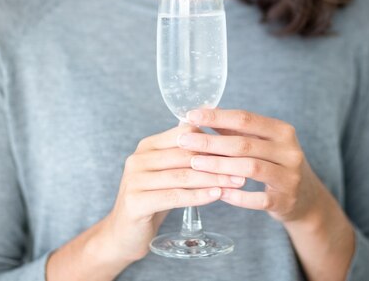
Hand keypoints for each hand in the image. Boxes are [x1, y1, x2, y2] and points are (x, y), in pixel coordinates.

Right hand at [100, 123, 246, 262]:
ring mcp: (134, 179)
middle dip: (217, 160)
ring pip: (182, 175)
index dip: (212, 139)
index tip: (238, 146)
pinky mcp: (135, 201)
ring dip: (212, 178)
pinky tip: (217, 195)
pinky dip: (198, 195)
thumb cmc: (153, 201)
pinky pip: (174, 196)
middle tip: (245, 166)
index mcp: (147, 146)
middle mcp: (138, 158)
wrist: (123, 235)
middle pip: (185, 154)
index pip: (184, 134)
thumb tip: (221, 139)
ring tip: (236, 181)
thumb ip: (186, 158)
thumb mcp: (168, 174)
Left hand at [179, 108, 324, 223]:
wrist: (305, 198)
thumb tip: (201, 115)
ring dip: (219, 166)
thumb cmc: (275, 163)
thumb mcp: (261, 143)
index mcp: (282, 131)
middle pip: (244, 144)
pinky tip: (216, 192)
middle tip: (184, 141)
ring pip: (250, 169)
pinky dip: (235, 196)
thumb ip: (234, 130)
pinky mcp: (285, 200)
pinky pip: (256, 199)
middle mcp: (290, 151)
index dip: (217, 116)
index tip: (191, 115)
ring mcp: (289, 177)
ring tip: (194, 164)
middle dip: (211, 142)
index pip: (246, 119)